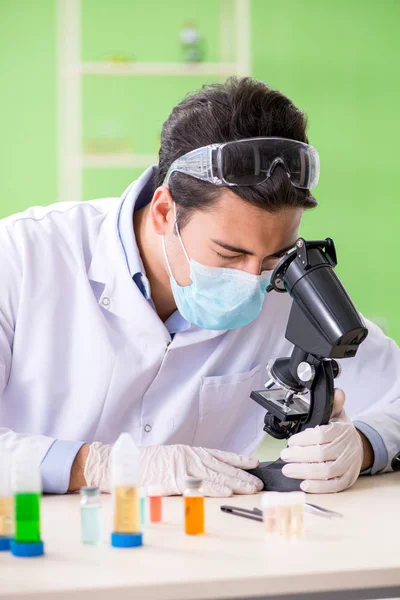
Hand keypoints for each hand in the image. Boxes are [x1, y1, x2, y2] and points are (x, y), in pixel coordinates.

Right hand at [84, 443, 262, 496]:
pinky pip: (197, 485)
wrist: (120, 462)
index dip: (238, 459)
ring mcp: (181, 467)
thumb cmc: (144, 463)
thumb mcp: (169, 459)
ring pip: (214, 475)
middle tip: (259, 482)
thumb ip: (187, 465)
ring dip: (234, 482)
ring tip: (251, 488)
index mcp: (188, 451)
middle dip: (242, 475)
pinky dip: (212, 488)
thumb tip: (207, 474)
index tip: (254, 462)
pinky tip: (226, 492)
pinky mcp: (173, 479)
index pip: (220, 454)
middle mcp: (189, 456)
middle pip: (222, 466)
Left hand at [280, 389, 363, 492]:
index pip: (321, 435)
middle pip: (322, 454)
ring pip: (327, 471)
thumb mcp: (337, 414)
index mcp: (342, 430)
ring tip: (288, 470)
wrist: (359, 447)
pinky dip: (319, 487)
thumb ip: (333, 404)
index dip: (303, 439)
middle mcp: (347, 448)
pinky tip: (304, 484)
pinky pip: (334, 486)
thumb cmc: (341, 431)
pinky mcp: (348, 479)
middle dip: (299, 456)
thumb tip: (337, 391)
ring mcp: (349, 465)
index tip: (290, 442)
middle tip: (285, 456)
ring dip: (305, 471)